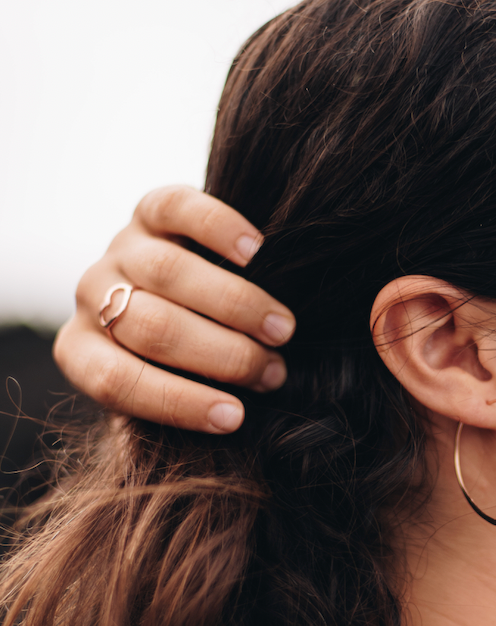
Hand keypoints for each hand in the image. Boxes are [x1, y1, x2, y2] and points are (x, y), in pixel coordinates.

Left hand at [54, 186, 295, 433]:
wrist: (184, 290)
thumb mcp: (173, 388)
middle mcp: (94, 296)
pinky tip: (259, 252)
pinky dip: (221, 229)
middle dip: (222, 355)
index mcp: (82, 351)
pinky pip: (177, 208)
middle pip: (152, 326)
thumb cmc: (185, 360)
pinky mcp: (150, 210)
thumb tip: (236, 417)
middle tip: (273, 372)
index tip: (236, 418)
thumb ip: (186, 399)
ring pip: (168, 272)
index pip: (116, 381)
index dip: (180, 402)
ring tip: (283, 329)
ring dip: (236, 305)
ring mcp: (120, 249)